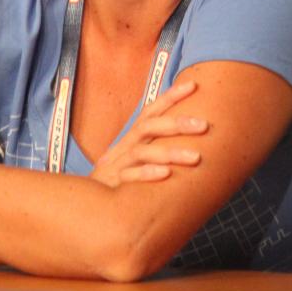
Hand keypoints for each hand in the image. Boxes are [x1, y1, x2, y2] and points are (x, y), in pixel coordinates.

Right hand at [90, 80, 208, 187]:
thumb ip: (158, 149)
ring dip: (169, 152)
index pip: (150, 112)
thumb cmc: (120, 180)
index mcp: (132, 139)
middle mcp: (125, 147)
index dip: (169, 97)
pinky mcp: (112, 185)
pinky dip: (147, 173)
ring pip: (142, 152)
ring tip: (196, 157)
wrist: (87, 205)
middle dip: (176, 123)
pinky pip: (129, 177)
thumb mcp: (137, 160)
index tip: (193, 85)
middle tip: (204, 125)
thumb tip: (194, 141)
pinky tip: (166, 174)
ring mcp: (117, 165)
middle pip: (147, 127)